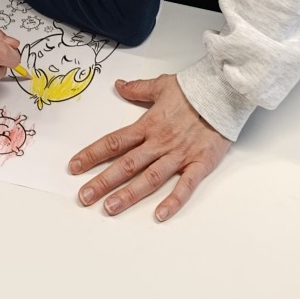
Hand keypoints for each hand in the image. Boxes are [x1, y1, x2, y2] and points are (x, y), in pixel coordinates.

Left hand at [69, 74, 230, 221]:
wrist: (224, 91)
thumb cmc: (195, 89)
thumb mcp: (162, 84)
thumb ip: (138, 88)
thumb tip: (119, 85)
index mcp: (148, 124)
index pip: (114, 141)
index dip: (93, 154)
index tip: (75, 166)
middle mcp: (160, 142)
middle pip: (126, 164)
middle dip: (103, 181)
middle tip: (84, 197)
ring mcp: (179, 155)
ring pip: (150, 178)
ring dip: (129, 194)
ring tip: (110, 208)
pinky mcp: (200, 163)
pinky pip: (185, 186)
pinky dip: (173, 201)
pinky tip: (159, 215)